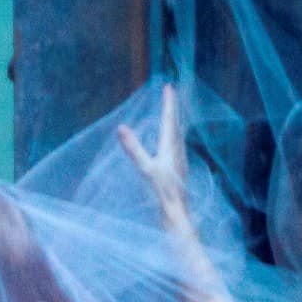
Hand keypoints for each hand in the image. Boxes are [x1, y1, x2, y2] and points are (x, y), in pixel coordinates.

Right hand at [117, 83, 194, 223]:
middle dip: (172, 109)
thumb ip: (134, 149)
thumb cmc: (163, 192)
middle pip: (176, 124)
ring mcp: (180, 161)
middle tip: (171, 95)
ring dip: (174, 122)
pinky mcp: (178, 169)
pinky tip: (170, 144)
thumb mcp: (146, 169)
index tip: (170, 87)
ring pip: (178, 135)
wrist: (177, 214)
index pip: (169, 120)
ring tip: (170, 114)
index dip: (169, 103)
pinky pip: (177, 145)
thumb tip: (121, 127)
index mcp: (170, 147)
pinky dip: (173, 136)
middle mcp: (178, 151)